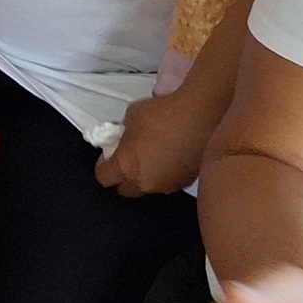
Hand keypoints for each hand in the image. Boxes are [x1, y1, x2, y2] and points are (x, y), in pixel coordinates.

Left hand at [94, 91, 209, 198]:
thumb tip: (126, 136)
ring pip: (149, 187)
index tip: (107, 156)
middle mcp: (145, 182)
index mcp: (126, 166)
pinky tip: (171, 156)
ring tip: (153, 155)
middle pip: (125, 189)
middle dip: (124, 176)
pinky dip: (166, 173)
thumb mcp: (131, 115)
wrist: (199, 117)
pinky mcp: (185, 182)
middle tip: (128, 158)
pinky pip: (168, 182)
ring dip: (146, 176)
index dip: (103, 165)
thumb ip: (124, 132)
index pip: (103, 177)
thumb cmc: (164, 113)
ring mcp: (166, 185)